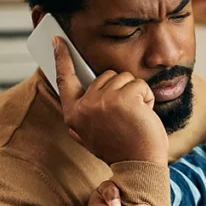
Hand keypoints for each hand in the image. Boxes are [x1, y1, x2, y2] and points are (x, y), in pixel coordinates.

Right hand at [54, 36, 168, 164]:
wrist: (139, 166)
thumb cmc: (122, 149)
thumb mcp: (93, 133)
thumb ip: (87, 113)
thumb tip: (86, 92)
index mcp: (74, 115)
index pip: (64, 80)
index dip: (61, 58)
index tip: (58, 39)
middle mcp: (85, 106)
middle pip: (105, 76)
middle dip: (121, 90)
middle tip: (126, 116)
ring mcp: (103, 101)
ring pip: (124, 78)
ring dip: (136, 94)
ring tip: (134, 117)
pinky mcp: (123, 99)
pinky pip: (140, 85)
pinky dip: (147, 98)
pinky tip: (144, 116)